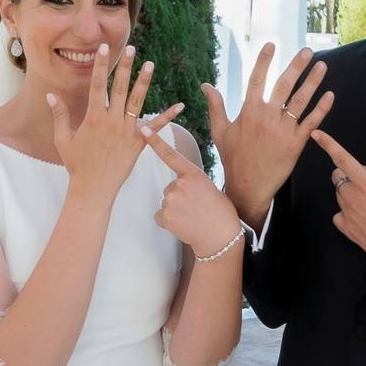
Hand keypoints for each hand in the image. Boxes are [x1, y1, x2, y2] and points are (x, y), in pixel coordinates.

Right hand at [47, 44, 182, 201]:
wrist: (93, 188)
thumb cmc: (76, 165)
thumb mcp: (63, 139)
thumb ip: (59, 115)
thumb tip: (50, 95)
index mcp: (93, 118)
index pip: (97, 85)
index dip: (100, 65)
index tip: (104, 48)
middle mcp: (112, 121)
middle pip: (120, 88)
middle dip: (125, 67)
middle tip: (132, 48)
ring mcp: (127, 131)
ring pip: (138, 101)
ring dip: (144, 81)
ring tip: (150, 64)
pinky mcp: (139, 143)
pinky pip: (156, 127)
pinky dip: (168, 116)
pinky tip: (180, 105)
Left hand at [143, 129, 240, 256]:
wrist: (220, 237)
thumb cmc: (219, 213)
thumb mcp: (209, 188)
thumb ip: (192, 183)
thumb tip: (178, 188)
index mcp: (194, 174)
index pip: (171, 155)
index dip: (156, 141)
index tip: (144, 129)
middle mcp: (181, 184)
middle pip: (170, 188)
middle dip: (179, 198)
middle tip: (196, 208)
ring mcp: (171, 199)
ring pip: (166, 203)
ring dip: (175, 211)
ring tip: (192, 217)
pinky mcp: (165, 215)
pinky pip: (160, 216)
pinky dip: (169, 222)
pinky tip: (183, 225)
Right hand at [203, 43, 332, 227]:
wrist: (247, 187)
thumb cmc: (232, 158)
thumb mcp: (220, 131)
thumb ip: (215, 106)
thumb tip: (205, 85)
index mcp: (249, 111)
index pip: (257, 79)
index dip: (264, 61)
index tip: (271, 45)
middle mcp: (267, 117)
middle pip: (284, 85)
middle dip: (297, 66)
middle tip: (307, 50)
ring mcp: (283, 130)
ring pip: (301, 101)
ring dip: (313, 82)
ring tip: (322, 66)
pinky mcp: (296, 144)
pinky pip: (312, 122)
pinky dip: (322, 108)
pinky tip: (329, 95)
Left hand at [313, 133, 365, 275]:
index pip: (342, 158)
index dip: (328, 144)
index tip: (316, 134)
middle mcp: (351, 196)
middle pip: (338, 175)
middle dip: (350, 173)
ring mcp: (346, 213)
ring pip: (339, 194)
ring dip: (350, 191)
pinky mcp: (346, 228)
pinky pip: (338, 213)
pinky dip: (346, 211)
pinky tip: (361, 215)